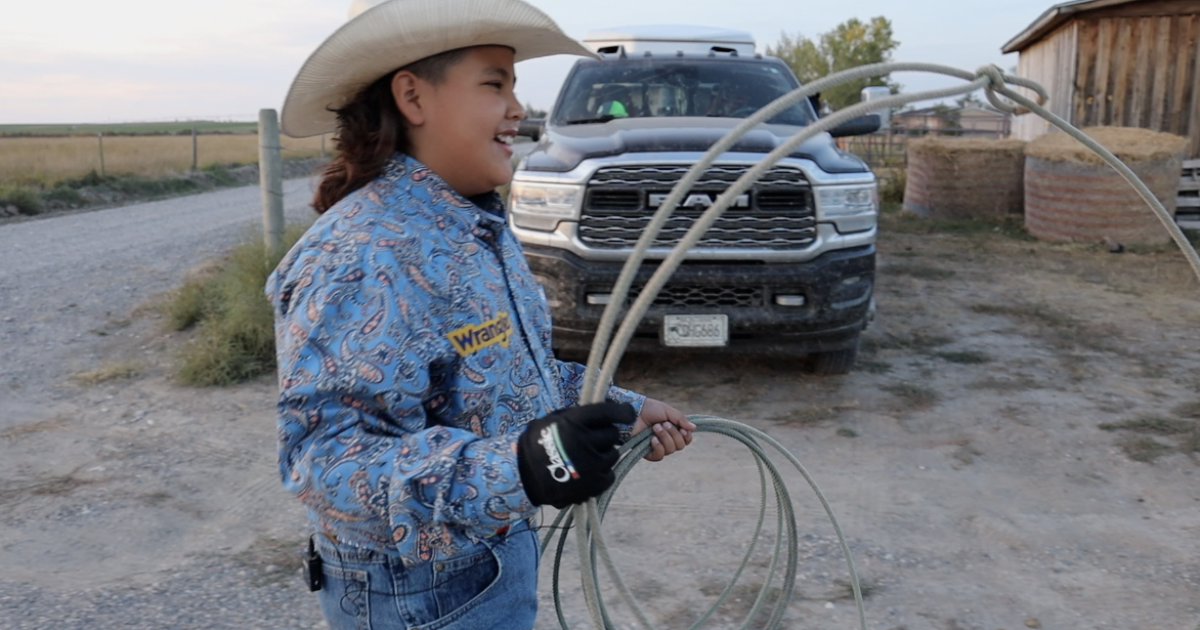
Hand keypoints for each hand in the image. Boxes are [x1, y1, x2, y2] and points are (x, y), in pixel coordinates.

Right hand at [516, 402, 634, 507]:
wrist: (522, 476)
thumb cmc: (538, 443)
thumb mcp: (553, 419)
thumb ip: (577, 414)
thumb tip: (604, 407)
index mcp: (574, 422)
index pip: (608, 412)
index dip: (622, 411)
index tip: (627, 413)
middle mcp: (584, 442)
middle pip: (612, 434)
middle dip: (605, 435)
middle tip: (593, 439)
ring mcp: (591, 465)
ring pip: (612, 454)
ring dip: (603, 454)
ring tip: (587, 457)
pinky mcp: (594, 485)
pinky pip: (609, 474)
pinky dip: (602, 472)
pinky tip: (588, 471)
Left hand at [631, 398, 694, 461]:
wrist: (633, 412)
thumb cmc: (649, 409)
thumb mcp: (667, 411)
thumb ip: (681, 419)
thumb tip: (694, 428)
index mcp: (674, 430)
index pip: (686, 439)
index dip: (686, 436)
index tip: (682, 429)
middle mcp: (667, 439)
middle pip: (680, 446)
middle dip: (673, 434)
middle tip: (663, 424)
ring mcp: (658, 446)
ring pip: (670, 450)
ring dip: (664, 438)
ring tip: (655, 427)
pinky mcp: (648, 452)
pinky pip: (659, 456)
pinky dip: (658, 447)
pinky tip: (652, 439)